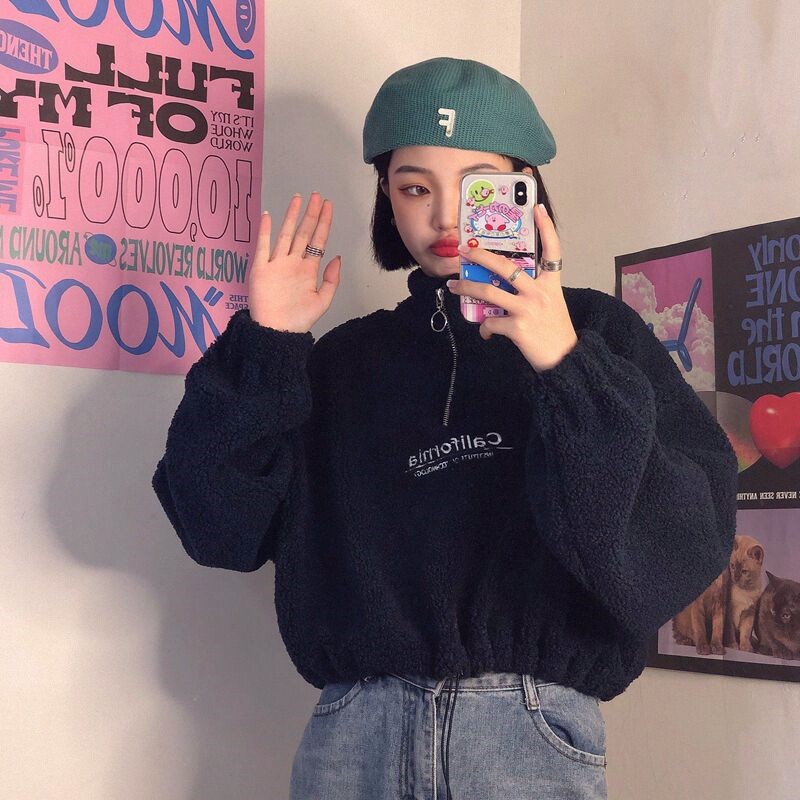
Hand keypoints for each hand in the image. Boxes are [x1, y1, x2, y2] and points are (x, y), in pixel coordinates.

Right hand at [247, 192, 340, 332]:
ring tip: (298, 199)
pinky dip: (264, 231)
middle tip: (317, 196)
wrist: (276, 332)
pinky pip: (262, 246)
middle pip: (304, 233)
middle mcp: (293, 263)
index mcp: (308, 270)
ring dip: (291, 217)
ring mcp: (276, 264)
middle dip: (311, 214)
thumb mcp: (322, 301)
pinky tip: (268, 216)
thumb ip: (331, 280)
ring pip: (285, 234)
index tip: (328, 206)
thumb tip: (337, 257)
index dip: (323, 223)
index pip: (318, 241)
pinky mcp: (261, 269)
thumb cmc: (299, 319)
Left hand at [446, 204, 577, 372]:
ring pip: (488, 292)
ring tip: (453, 287)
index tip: (538, 208)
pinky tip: (486, 333)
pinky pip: (490, 322)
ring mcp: (527, 309)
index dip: (546, 227)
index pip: (552, 250)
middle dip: (480, 255)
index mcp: (551, 283)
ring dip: (466, 289)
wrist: (565, 359)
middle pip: (506, 266)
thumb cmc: (554, 331)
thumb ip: (531, 290)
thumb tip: (499, 285)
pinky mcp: (517, 327)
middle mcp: (540, 292)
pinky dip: (484, 328)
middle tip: (464, 250)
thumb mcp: (550, 304)